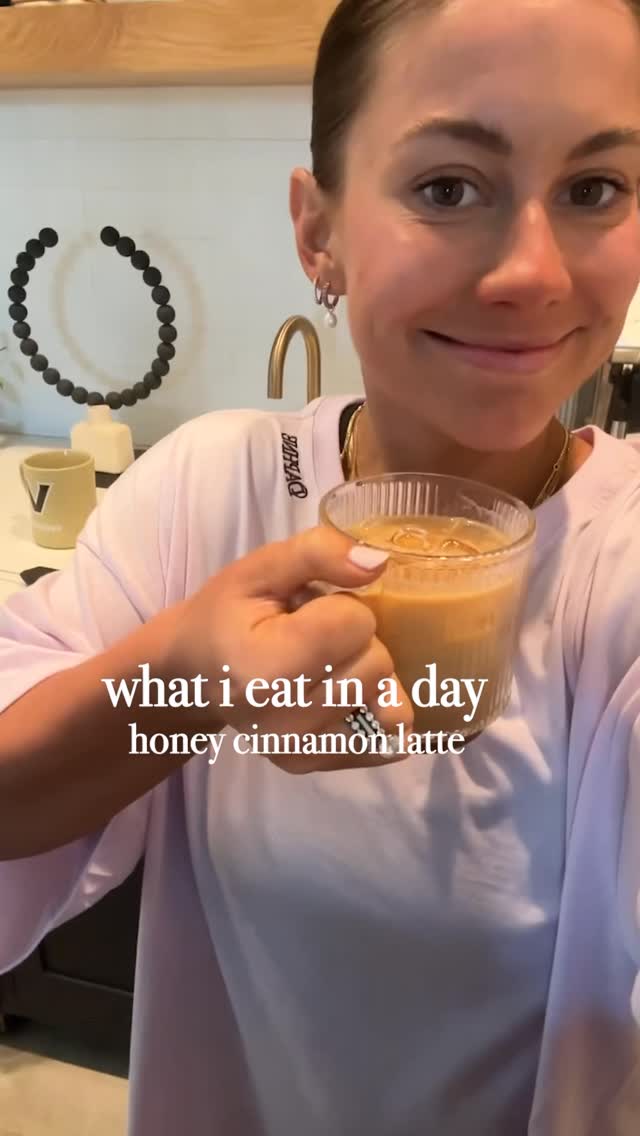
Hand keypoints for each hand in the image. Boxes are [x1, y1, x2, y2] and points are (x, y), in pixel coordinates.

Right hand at [163, 525, 413, 772]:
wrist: (191, 676)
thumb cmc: (225, 615)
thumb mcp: (260, 568)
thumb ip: (318, 552)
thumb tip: (378, 562)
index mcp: (267, 669)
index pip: (357, 624)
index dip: (340, 606)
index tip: (302, 611)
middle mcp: (286, 723)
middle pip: (378, 664)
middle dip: (355, 642)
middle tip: (308, 638)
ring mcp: (301, 752)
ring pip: (388, 701)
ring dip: (364, 675)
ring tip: (319, 666)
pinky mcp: (314, 766)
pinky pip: (386, 740)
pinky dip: (372, 712)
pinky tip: (334, 695)